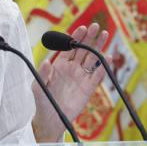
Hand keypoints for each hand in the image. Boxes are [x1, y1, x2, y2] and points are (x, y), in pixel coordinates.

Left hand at [32, 23, 108, 141]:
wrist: (52, 119)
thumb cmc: (44, 100)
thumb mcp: (39, 86)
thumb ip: (43, 74)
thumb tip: (46, 61)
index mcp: (61, 65)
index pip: (70, 47)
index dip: (76, 37)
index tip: (82, 28)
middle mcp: (73, 68)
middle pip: (83, 50)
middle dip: (90, 37)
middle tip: (96, 26)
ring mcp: (82, 77)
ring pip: (92, 59)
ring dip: (98, 47)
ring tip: (104, 34)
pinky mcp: (89, 88)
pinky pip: (97, 75)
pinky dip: (103, 67)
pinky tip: (107, 57)